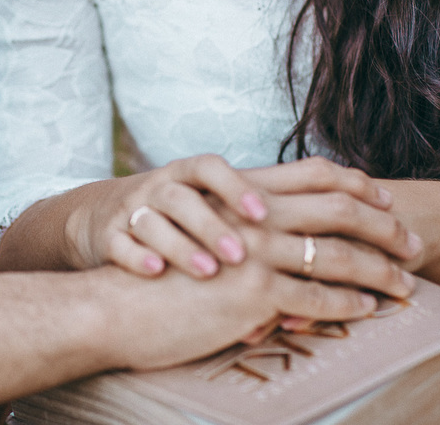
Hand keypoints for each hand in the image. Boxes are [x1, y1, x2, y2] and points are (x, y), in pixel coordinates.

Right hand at [66, 153, 272, 278]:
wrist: (102, 220)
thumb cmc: (179, 220)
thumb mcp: (213, 202)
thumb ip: (268, 207)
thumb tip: (337, 223)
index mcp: (195, 178)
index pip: (218, 169)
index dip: (241, 187)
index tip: (267, 213)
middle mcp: (166, 188)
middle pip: (191, 196)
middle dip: (217, 225)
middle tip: (242, 254)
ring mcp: (137, 212)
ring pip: (155, 219)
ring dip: (182, 245)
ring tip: (207, 271)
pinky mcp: (110, 237)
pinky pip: (120, 244)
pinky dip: (138, 256)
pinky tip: (154, 270)